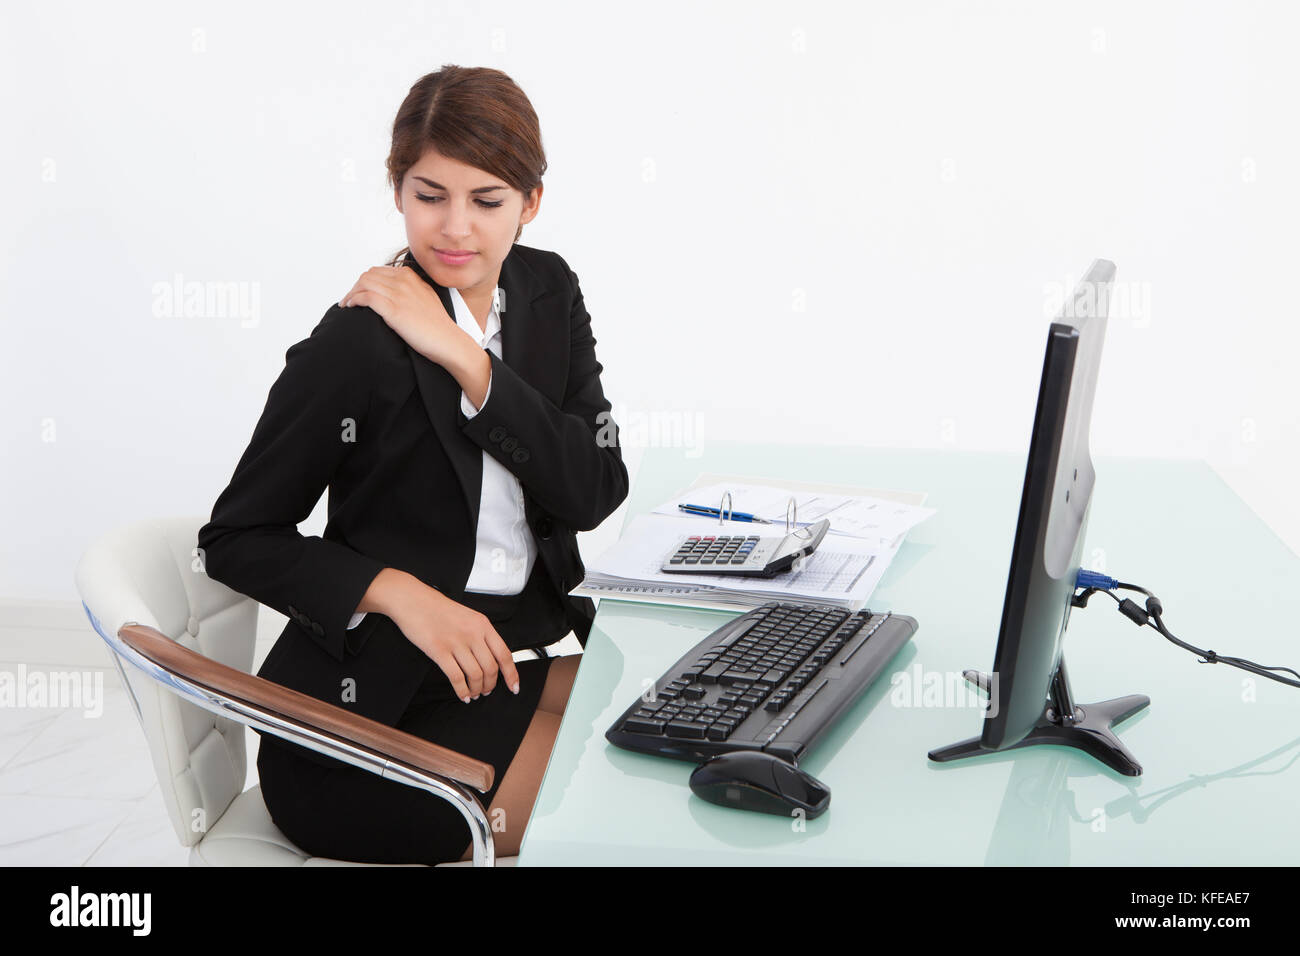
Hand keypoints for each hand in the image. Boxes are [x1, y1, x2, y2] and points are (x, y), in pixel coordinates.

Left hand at [339, 265, 463, 368]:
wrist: (448, 340)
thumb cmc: (438, 325)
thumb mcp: (426, 296)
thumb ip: (412, 288)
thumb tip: (394, 290)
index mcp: (410, 276)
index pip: (378, 271)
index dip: (365, 282)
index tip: (359, 293)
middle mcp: (403, 281)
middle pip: (368, 275)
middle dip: (355, 287)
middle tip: (350, 300)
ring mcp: (398, 294)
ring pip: (364, 283)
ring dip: (351, 293)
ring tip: (347, 304)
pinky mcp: (393, 310)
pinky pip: (366, 297)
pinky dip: (354, 300)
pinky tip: (351, 307)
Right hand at [383, 573, 520, 701]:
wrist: (413, 600)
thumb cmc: (438, 608)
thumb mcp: (468, 616)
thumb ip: (480, 634)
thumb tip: (490, 658)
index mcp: (483, 624)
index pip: (504, 654)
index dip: (511, 674)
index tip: (514, 687)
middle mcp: (473, 633)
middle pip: (491, 668)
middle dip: (490, 685)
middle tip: (486, 692)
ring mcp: (456, 642)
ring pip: (475, 675)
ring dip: (477, 689)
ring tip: (474, 694)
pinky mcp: (439, 651)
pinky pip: (456, 677)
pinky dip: (462, 691)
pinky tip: (462, 695)